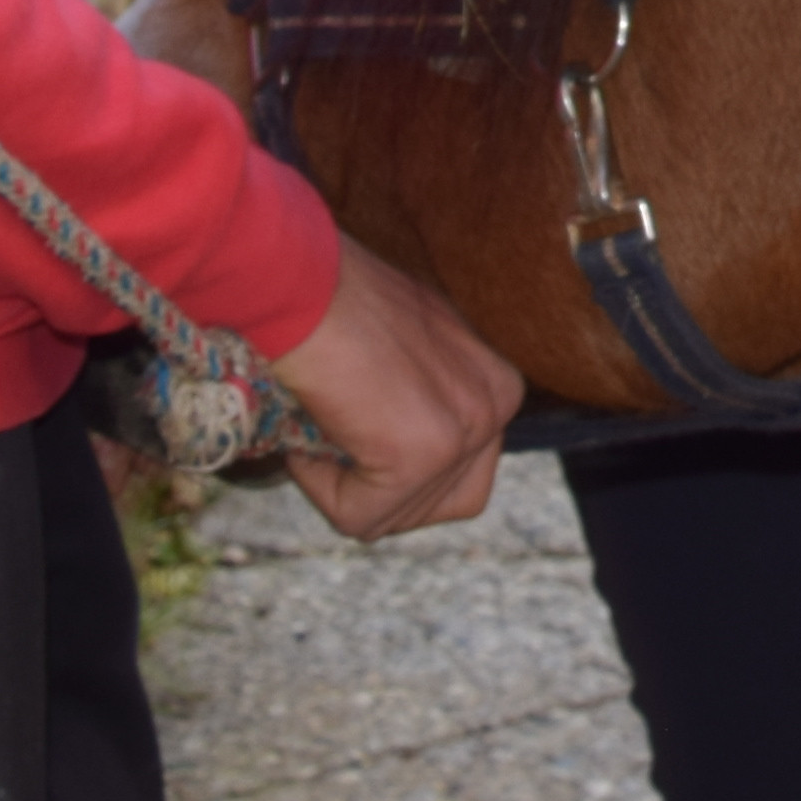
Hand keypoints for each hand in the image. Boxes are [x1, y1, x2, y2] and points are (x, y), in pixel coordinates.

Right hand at [266, 242, 519, 538]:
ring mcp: (465, 431)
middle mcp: (497, 405)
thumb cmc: (337, 304)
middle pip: (442, 503)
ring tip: (319, 428)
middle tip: (334, 443)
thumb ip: (419, 396)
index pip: (462, 473)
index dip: (395, 468)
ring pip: (396, 515)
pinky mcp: (423, 454)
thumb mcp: (405, 348)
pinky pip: (361, 517)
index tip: (355, 428)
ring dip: (343, 487)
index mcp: (498, 382)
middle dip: (380, 490)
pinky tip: (307, 436)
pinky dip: (318, 486)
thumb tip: (390, 446)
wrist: (302, 283)